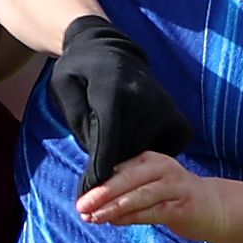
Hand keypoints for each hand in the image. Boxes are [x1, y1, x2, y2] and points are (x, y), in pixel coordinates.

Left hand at [47, 16, 191, 192]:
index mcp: (114, 92)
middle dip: (110, 172)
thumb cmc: (78, 72)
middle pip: (126, 154)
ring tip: (111, 162)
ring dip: (127, 164)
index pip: (107, 143)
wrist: (107, 47)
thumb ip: (81, 127)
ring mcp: (164, 107)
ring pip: (144, 155)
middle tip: (92, 190)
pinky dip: (147, 154)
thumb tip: (98, 167)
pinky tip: (134, 147)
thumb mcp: (65, 91)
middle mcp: (145, 100)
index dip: (97, 173)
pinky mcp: (176, 116)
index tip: (88, 195)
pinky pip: (163, 150)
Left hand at [78, 152, 226, 238]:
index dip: (97, 183)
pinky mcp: (181, 207)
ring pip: (137, 197)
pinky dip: (129, 218)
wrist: (212, 207)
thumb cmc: (172, 195)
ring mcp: (173, 187)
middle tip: (81, 207)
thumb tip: (91, 197)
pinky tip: (114, 222)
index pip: (118, 169)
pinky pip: (150, 213)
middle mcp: (162, 168)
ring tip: (92, 218)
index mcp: (150, 159)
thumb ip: (125, 185)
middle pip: (126, 180)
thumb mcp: (149, 182)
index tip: (79, 197)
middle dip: (101, 194)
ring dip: (112, 208)